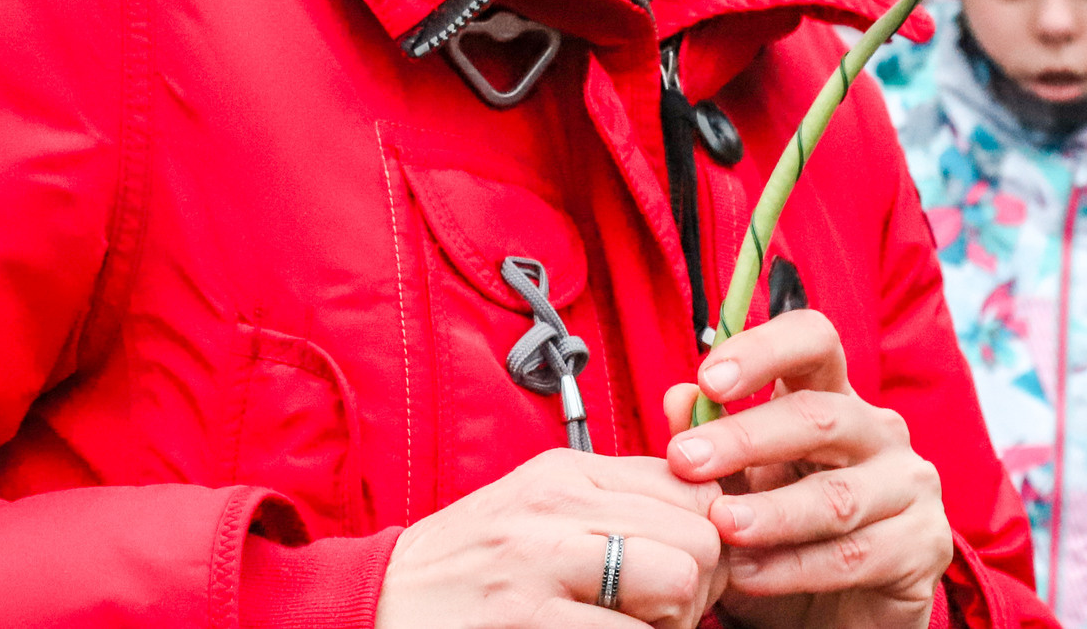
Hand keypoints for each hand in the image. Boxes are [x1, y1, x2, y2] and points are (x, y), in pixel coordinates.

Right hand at [376, 448, 725, 628]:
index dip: (707, 537)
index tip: (687, 570)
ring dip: (672, 624)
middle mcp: (557, 506)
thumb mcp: (537, 508)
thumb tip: (703, 504)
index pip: (691, 485)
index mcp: (567, 473)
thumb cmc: (469, 564)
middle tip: (664, 615)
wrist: (379, 604)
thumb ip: (612, 500)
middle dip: (700, 587)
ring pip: (678, 582)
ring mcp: (541, 565)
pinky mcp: (527, 622)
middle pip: (698, 535)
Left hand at [660, 310, 952, 628]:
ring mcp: (909, 485)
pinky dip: (795, 567)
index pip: (814, 341)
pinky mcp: (925, 545)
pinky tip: (749, 576)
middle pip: (820, 416)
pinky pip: (856, 554)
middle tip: (686, 461)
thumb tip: (677, 398)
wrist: (831, 618)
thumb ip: (712, 447)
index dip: (764, 349)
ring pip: (837, 494)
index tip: (708, 379)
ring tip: (718, 527)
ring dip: (771, 512)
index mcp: (832, 397)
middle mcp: (878, 431)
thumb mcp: (737, 491)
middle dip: (746, 437)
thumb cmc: (780, 539)